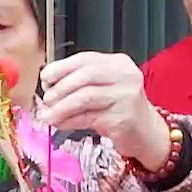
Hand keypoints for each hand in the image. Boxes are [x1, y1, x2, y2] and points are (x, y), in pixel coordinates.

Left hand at [39, 52, 170, 166]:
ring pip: (85, 97)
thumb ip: (80, 83)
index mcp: (118, 63)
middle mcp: (125, 76)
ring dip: (61, 108)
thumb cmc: (121, 108)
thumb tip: (48, 87)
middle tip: (47, 98)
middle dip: (60, 87)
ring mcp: (126, 97)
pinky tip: (61, 124)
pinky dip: (70, 121)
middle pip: (85, 75)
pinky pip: (88, 118)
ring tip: (48, 115)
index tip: (45, 78)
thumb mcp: (103, 88)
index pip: (85, 59)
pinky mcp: (122, 118)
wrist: (146, 132)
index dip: (60, 67)